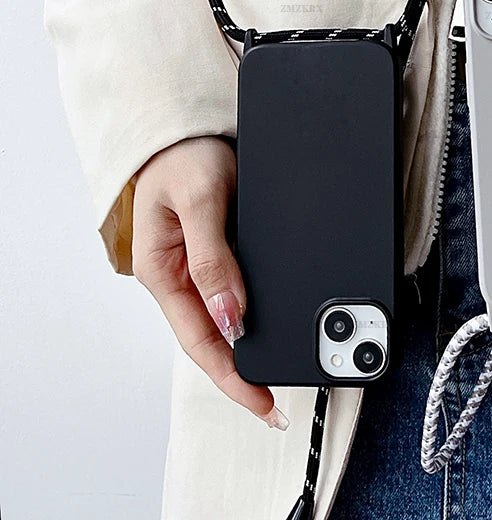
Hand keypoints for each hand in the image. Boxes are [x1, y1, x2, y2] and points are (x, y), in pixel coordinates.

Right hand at [131, 135, 287, 428]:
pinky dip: (257, 314)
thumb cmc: (182, 158)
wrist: (186, 128)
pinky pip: (236, 292)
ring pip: (227, 320)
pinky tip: (276, 324)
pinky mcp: (217, 253)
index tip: (263, 404)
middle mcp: (179, 278)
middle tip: (278, 407)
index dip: (233, 378)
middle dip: (246, 375)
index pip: (201, 342)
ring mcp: (197, 268)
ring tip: (283, 372)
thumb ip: (213, 258)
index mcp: (164, 273)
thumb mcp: (200, 201)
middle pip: (215, 340)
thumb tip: (231, 315)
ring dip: (252, 348)